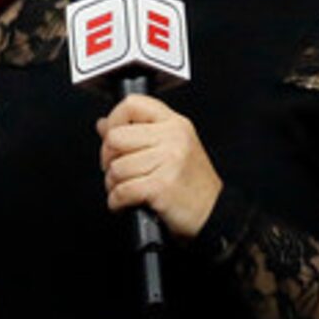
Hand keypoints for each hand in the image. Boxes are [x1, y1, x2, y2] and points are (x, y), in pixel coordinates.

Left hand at [98, 93, 221, 238]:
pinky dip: (116, 200)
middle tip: (114, 168)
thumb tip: (104, 125)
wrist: (214, 213)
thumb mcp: (172, 147)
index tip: (111, 136)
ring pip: (116, 167)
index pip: (132, 104)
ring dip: (112, 184)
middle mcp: (172, 138)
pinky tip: (122, 202)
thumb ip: (138, 132)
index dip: (114, 119)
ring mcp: (168, 162)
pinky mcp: (161, 187)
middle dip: (107, 157)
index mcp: (175, 124)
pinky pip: (122, 190)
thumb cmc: (193, 183)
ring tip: (122, 188)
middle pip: (116, 137)